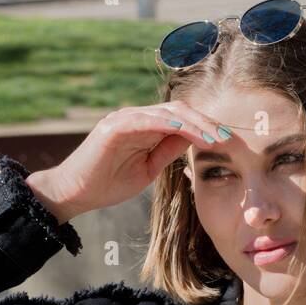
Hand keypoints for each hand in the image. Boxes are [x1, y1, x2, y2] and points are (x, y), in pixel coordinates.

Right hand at [23, 100, 230, 222]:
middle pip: (180, 112)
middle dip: (207, 124)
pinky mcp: (114, 127)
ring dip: (194, 124)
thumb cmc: (108, 183)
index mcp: (146, 127)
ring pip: (167, 113)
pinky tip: (186, 130)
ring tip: (215, 138)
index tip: (229, 142)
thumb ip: (168, 150)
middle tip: (229, 138)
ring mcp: (125, 119)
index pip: (182, 120)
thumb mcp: (149, 168)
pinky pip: (145, 120)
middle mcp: (137, 118)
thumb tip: (195, 139)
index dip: (207, 128)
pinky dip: (167, 123)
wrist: (76, 193)